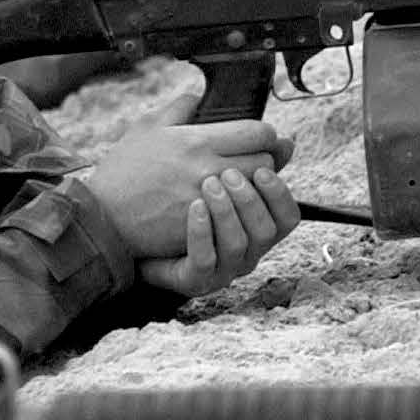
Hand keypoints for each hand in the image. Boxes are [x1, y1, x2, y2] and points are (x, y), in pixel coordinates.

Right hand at [77, 120, 293, 263]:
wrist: (103, 217)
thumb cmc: (124, 171)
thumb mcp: (146, 127)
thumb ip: (178, 107)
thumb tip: (199, 96)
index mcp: (196, 140)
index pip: (258, 132)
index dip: (266, 136)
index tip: (260, 140)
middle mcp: (205, 168)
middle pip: (265, 163)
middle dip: (265, 162)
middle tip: (253, 164)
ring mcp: (206, 200)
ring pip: (256, 192)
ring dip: (254, 190)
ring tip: (242, 187)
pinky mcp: (203, 225)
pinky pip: (238, 217)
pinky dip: (237, 213)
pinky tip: (226, 209)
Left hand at [135, 161, 301, 295]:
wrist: (131, 227)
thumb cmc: (176, 197)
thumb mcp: (210, 169)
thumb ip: (243, 154)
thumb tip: (283, 140)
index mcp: (255, 227)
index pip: (288, 217)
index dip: (279, 194)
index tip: (262, 168)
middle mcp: (246, 251)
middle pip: (267, 231)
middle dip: (251, 200)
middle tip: (228, 173)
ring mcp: (221, 269)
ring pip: (238, 245)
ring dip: (226, 211)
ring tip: (208, 184)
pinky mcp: (194, 280)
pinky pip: (205, 261)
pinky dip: (202, 232)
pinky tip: (193, 206)